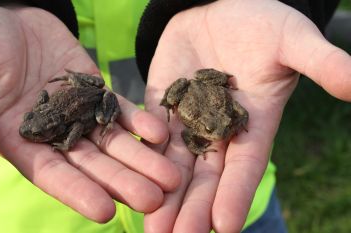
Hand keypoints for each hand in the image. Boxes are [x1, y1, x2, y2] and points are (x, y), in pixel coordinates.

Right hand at [0, 6, 179, 222]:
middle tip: (154, 201)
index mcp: (23, 142)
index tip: (104, 211)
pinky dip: (140, 122)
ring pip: (114, 143)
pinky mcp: (95, 91)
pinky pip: (120, 110)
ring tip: (172, 177)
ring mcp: (78, 114)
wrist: (5, 15)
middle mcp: (55, 135)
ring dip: (142, 159)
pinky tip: (161, 134)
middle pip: (93, 165)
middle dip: (123, 182)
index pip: (53, 175)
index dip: (77, 192)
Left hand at [144, 0, 350, 231]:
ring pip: (174, 164)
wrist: (219, 7)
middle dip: (192, 208)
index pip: (245, 165)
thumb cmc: (262, 21)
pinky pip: (149, 134)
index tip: (225, 226)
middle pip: (206, 176)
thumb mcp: (292, 40)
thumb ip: (320, 63)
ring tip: (153, 229)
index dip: (236, 194)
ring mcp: (188, 119)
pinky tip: (130, 181)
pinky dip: (142, 157)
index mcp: (253, 122)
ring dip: (164, 195)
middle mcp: (219, 129)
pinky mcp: (161, 104)